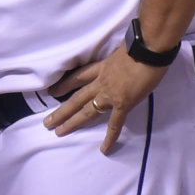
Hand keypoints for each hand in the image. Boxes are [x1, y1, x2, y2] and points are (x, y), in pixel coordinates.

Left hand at [42, 46, 169, 153]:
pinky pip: (115, 124)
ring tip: (58, 132)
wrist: (148, 49)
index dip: (65, 84)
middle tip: (47, 122)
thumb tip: (125, 60)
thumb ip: (119, 59)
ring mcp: (109, 94)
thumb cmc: (140, 45)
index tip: (52, 91)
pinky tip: (104, 149)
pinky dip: (110, 138)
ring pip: (86, 111)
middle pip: (76, 98)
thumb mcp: (123, 50)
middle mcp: (101, 81)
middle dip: (61, 110)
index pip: (78, 76)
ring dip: (72, 122)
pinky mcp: (122, 104)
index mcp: (101, 67)